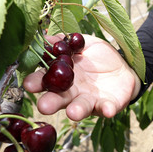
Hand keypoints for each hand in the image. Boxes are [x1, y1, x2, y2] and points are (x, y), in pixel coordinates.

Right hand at [23, 34, 141, 120]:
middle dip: (51, 103)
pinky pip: (107, 107)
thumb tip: (48, 38)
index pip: (45, 80)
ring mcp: (89, 100)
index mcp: (62, 76)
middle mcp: (72, 92)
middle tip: (43, 106)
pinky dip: (107, 109)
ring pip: (80, 107)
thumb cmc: (98, 57)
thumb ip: (66, 42)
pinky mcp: (107, 105)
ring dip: (76, 110)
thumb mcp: (83, 44)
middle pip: (59, 98)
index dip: (36, 82)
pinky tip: (108, 110)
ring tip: (73, 113)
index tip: (28, 84)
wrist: (123, 67)